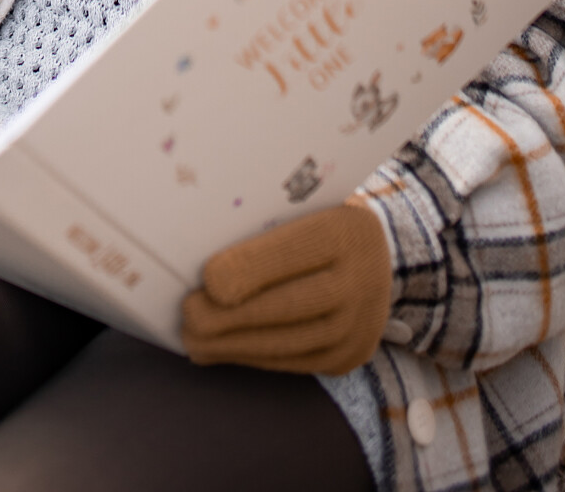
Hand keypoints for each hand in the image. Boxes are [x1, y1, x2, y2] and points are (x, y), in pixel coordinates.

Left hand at [181, 202, 391, 375]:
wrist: (376, 256)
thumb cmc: (317, 218)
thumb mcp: (302, 202)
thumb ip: (263, 217)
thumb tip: (199, 236)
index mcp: (346, 231)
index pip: (295, 251)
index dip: (250, 268)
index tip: (208, 280)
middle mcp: (361, 280)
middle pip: (288, 305)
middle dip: (231, 316)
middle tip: (189, 314)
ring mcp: (360, 325)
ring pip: (288, 342)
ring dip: (234, 345)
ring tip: (194, 340)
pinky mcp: (350, 356)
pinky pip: (295, 362)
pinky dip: (254, 357)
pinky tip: (223, 350)